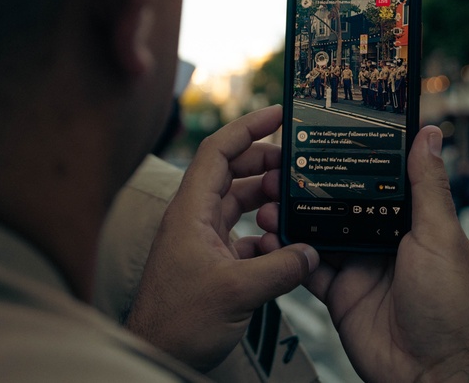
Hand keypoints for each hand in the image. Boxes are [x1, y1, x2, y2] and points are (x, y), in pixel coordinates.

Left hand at [125, 105, 318, 371]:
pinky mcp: (212, 261)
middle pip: (231, 171)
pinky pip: (242, 234)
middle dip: (265, 162)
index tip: (278, 115)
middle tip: (297, 164)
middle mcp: (194, 217)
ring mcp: (202, 239)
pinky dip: (265, 233)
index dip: (247, 127)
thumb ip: (280, 267)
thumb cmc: (178, 322)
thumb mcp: (236, 291)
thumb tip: (311, 250)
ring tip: (294, 202)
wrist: (157, 353)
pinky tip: (284, 246)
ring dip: (266, 199)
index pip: (217, 150)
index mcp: (191, 210)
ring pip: (238, 202)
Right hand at [257, 126, 468, 382]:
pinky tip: (271, 238)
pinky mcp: (340, 294)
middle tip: (284, 169)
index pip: (380, 181)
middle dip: (314, 189)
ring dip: (295, 217)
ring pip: (320, 233)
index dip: (354, 160)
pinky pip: (308, 268)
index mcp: (413, 223)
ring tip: (269, 200)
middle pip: (342, 205)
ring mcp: (360, 267)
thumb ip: (427, 186)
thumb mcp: (439, 237)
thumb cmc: (450, 309)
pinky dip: (289, 254)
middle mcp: (385, 242)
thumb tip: (431, 136)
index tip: (329, 138)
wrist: (429, 373)